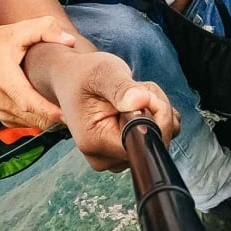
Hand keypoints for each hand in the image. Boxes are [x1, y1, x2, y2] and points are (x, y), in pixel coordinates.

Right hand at [0, 18, 74, 129]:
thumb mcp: (18, 30)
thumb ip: (45, 29)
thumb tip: (69, 40)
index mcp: (6, 81)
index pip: (30, 104)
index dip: (50, 111)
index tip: (69, 112)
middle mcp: (3, 101)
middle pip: (36, 118)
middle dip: (57, 116)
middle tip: (77, 107)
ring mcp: (2, 111)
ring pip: (33, 124)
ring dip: (50, 119)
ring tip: (67, 106)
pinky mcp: (4, 117)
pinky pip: (27, 124)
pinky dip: (41, 120)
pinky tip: (52, 108)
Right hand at [51, 53, 179, 170]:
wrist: (73, 78)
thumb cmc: (84, 75)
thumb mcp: (102, 72)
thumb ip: (121, 88)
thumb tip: (141, 102)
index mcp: (94, 142)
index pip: (141, 142)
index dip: (153, 118)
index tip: (146, 94)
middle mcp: (105, 157)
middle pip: (152, 142)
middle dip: (156, 110)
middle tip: (137, 87)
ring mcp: (117, 158)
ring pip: (158, 139)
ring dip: (156, 111)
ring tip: (133, 94)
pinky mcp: (127, 151)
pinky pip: (158, 138)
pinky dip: (156, 117)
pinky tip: (138, 103)